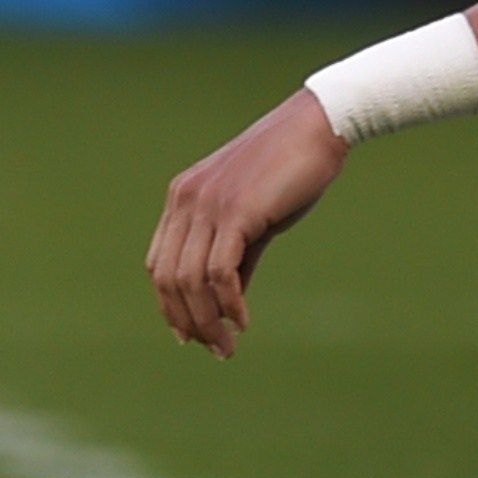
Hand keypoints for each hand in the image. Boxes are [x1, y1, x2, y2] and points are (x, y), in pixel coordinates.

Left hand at [145, 89, 348, 358]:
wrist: (318, 128)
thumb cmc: (289, 170)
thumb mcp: (253, 218)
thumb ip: (236, 257)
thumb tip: (229, 304)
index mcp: (182, 198)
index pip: (159, 264)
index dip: (169, 306)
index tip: (191, 336)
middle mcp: (186, 200)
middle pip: (168, 278)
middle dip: (188, 321)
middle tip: (215, 349)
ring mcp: (208, 204)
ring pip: (190, 280)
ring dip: (207, 321)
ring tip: (228, 345)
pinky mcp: (236, 211)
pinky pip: (219, 271)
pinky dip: (228, 304)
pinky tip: (242, 321)